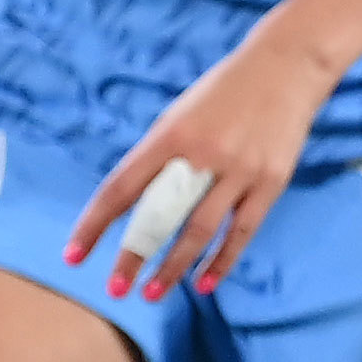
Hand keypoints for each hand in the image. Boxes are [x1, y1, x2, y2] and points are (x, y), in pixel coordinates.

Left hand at [65, 26, 341, 300]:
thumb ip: (159, 155)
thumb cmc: (224, 92)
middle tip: (114, 289)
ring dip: (174, 268)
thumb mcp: (181, 114)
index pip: (121, 188)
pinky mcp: (270, 182)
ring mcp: (239, 171)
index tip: (74, 255)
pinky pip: (241, 231)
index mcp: (170, 135)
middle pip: (159, 216)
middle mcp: (202, 155)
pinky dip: (222, 260)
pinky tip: (204, 283)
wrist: (287, 67)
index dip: (95, 224)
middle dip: (133, 256)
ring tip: (152, 294)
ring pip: (200, 231)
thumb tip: (135, 200)